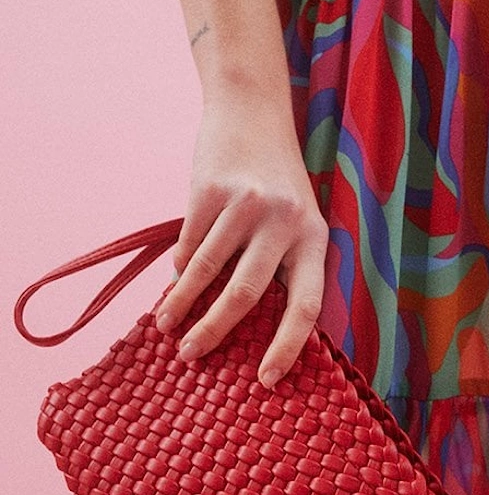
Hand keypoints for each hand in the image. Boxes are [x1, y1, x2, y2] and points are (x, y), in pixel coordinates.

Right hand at [153, 81, 328, 387]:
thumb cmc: (276, 183)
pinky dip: (180, 269)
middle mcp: (284, 222)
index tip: (266, 380)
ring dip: (182, 304)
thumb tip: (250, 329)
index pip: (306, 305)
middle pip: (247, 294)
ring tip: (167, 327)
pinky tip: (174, 284)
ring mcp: (245, 205)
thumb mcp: (297, 221)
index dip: (287, 347)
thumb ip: (281, 266)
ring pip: (207, 271)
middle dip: (215, 332)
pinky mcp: (210, 190)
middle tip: (192, 359)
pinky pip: (189, 243)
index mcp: (315, 238)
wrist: (252, 114)